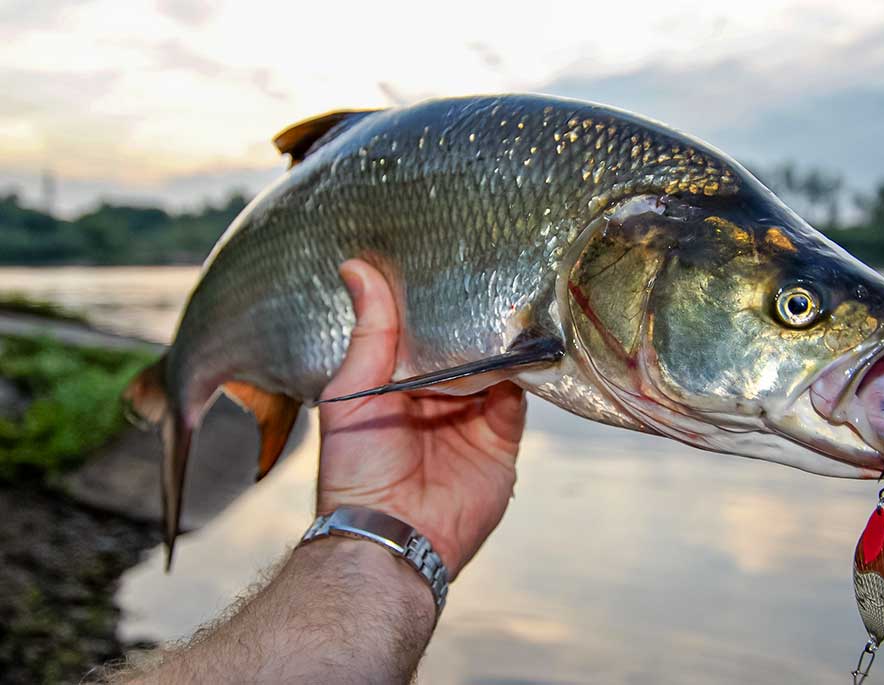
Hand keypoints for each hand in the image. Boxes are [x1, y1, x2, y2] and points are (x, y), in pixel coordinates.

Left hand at [316, 259, 526, 576]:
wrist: (394, 537)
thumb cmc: (357, 470)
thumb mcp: (352, 393)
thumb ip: (369, 335)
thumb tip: (358, 268)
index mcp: (395, 386)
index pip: (421, 335)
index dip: (432, 305)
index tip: (445, 261)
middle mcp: (436, 399)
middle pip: (463, 348)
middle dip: (475, 320)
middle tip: (492, 270)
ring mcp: (470, 419)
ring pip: (494, 368)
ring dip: (502, 343)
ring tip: (516, 299)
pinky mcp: (500, 441)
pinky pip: (519, 400)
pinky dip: (524, 375)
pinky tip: (527, 346)